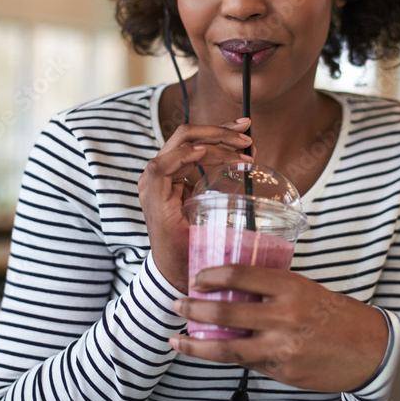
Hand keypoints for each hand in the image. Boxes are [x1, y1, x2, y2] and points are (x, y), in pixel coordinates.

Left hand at [139, 118, 253, 292]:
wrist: (174, 267)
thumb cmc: (181, 255)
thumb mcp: (191, 236)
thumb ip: (202, 210)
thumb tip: (231, 188)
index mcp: (153, 192)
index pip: (166, 161)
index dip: (184, 154)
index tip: (207, 152)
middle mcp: (155, 178)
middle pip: (182, 140)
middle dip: (215, 135)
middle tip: (244, 140)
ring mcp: (166, 173)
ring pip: (192, 140)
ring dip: (220, 135)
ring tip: (245, 133)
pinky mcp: (177, 174)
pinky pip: (196, 151)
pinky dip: (218, 145)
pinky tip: (236, 143)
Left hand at [168, 266, 388, 392]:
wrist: (370, 349)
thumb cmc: (335, 315)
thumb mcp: (306, 290)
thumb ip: (272, 290)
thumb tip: (231, 290)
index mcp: (291, 287)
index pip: (239, 275)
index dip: (211, 276)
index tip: (196, 278)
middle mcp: (285, 316)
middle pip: (226, 313)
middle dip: (194, 309)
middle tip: (176, 305)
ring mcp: (283, 348)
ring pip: (228, 348)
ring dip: (196, 345)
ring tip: (177, 340)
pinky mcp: (283, 372)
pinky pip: (247, 363)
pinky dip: (227, 357)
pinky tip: (211, 353)